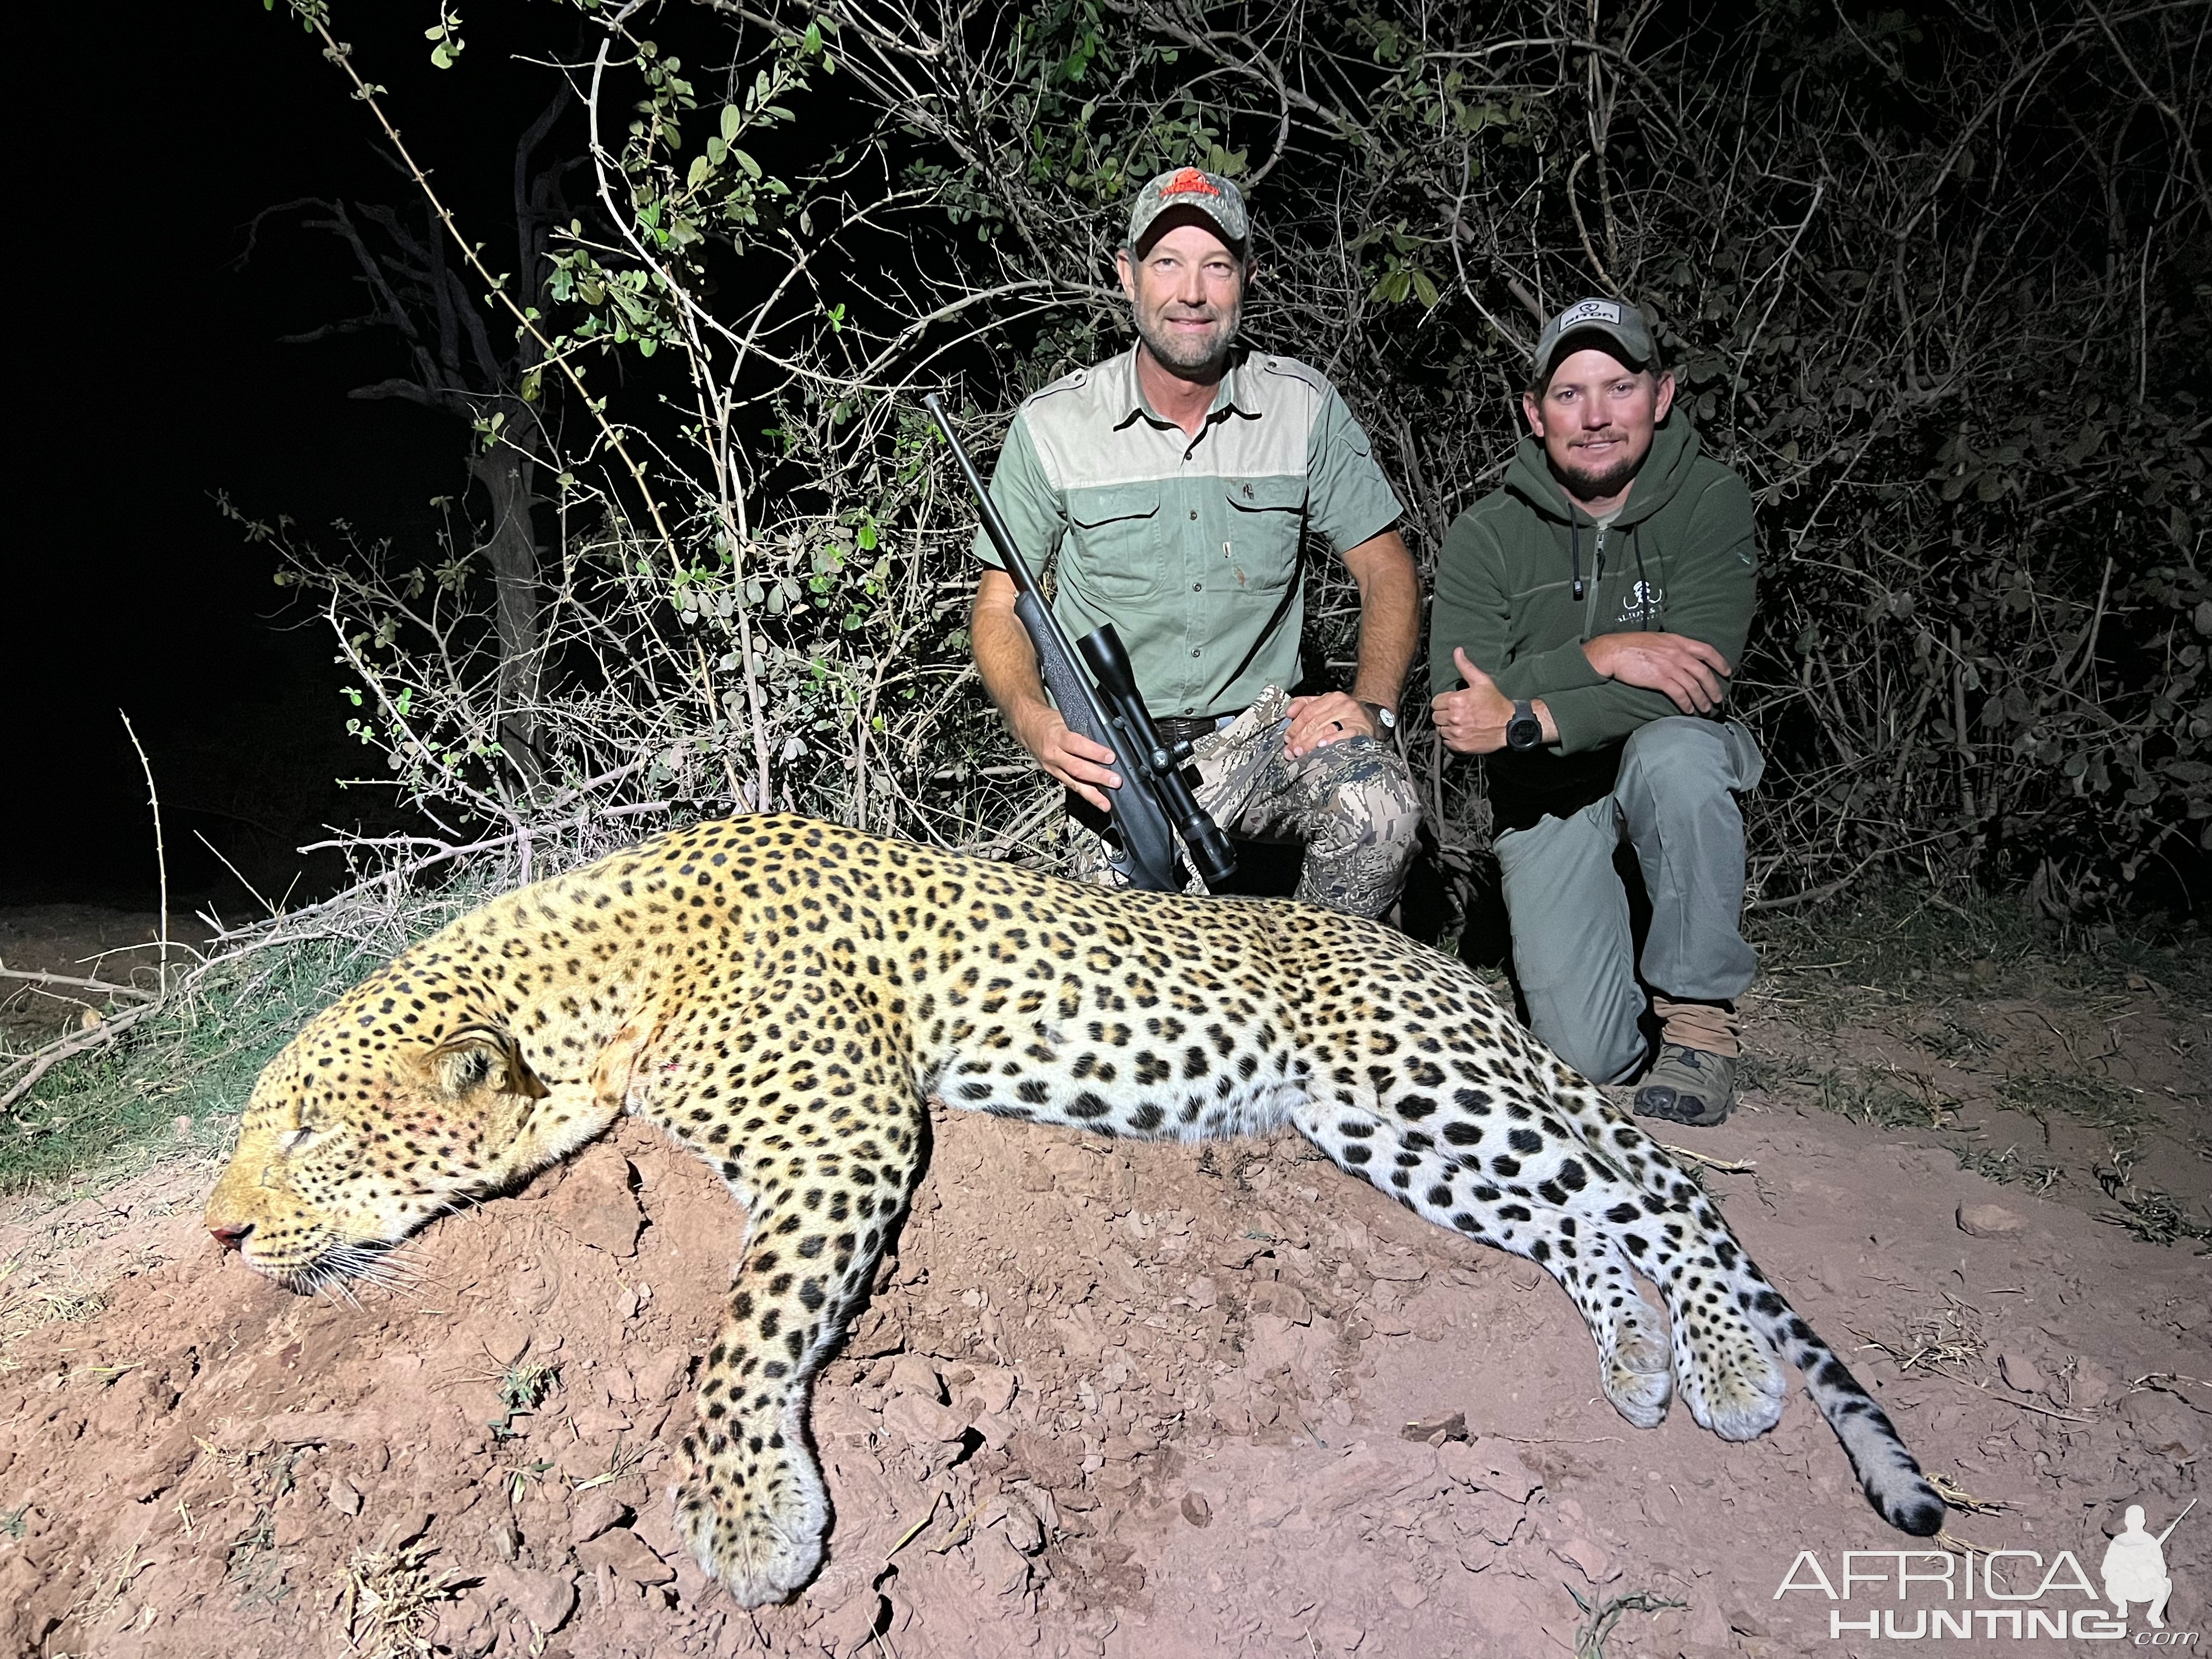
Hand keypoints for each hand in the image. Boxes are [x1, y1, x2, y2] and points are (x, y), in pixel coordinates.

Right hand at [1010, 703, 1119, 812]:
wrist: (1029, 728)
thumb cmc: (1049, 723)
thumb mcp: (1066, 720)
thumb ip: (1083, 731)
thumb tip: (1106, 740)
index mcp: (1057, 736)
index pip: (1077, 745)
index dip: (1095, 752)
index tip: (1110, 757)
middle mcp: (1053, 754)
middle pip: (1076, 768)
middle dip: (1098, 776)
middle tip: (1114, 781)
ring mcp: (1053, 767)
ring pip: (1073, 782)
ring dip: (1091, 794)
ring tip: (1105, 803)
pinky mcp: (1054, 775)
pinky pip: (1070, 785)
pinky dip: (1084, 793)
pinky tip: (1095, 800)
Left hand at [1285, 691, 1375, 757]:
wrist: (1373, 719)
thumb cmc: (1346, 715)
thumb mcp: (1327, 705)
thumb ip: (1305, 705)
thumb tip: (1289, 713)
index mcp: (1331, 698)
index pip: (1308, 711)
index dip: (1295, 726)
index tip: (1288, 738)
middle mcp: (1343, 705)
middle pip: (1315, 722)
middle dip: (1300, 738)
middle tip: (1291, 751)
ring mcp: (1353, 716)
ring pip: (1326, 729)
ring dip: (1311, 742)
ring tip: (1301, 752)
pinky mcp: (1362, 729)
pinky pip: (1345, 735)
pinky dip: (1332, 740)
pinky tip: (1323, 746)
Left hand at [1430, 648, 1514, 754]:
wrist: (1510, 725)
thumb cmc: (1496, 703)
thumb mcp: (1482, 682)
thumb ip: (1466, 667)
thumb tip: (1457, 651)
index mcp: (1456, 701)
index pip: (1435, 702)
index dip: (1443, 702)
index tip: (1452, 703)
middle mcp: (1454, 718)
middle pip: (1436, 716)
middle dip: (1444, 714)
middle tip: (1457, 713)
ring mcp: (1456, 733)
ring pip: (1440, 729)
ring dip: (1447, 726)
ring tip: (1460, 723)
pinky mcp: (1460, 745)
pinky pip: (1446, 742)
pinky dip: (1452, 738)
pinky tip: (1463, 732)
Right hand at [1582, 632, 1731, 713]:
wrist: (1613, 651)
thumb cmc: (1630, 645)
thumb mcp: (1657, 640)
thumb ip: (1671, 648)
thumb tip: (1680, 657)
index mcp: (1678, 641)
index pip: (1706, 650)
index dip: (1720, 662)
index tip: (1727, 672)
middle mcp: (1677, 653)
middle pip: (1703, 671)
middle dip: (1713, 687)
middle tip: (1718, 698)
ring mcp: (1669, 666)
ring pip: (1694, 685)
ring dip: (1702, 699)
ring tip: (1705, 708)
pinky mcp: (1660, 678)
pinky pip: (1680, 693)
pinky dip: (1686, 703)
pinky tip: (1688, 710)